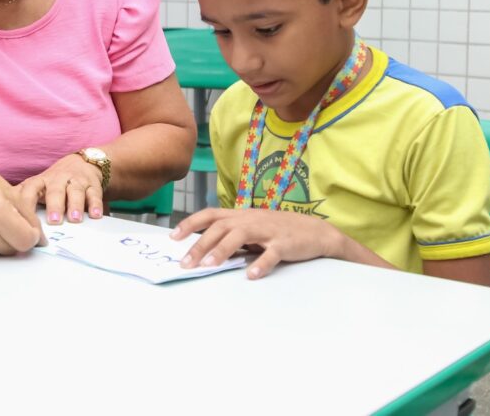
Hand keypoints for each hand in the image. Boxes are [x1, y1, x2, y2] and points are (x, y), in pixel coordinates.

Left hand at [17, 154, 104, 223]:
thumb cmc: (55, 182)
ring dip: (75, 205)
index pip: (30, 190)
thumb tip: (1, 218)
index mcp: (41, 182)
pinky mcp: (92, 185)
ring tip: (75, 219)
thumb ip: (23, 199)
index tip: (25, 221)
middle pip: (55, 190)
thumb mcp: (38, 186)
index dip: (27, 204)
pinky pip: (94, 194)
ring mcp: (76, 181)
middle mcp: (58, 179)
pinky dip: (96, 204)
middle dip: (54, 205)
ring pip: (76, 191)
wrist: (83, 163)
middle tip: (54, 221)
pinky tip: (96, 214)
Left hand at [170, 208, 341, 279]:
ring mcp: (268, 231)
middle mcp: (252, 220)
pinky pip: (272, 253)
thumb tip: (205, 249)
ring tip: (209, 266)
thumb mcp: (253, 229)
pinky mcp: (285, 244)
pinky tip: (251, 275)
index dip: (191, 224)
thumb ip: (232, 236)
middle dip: (200, 245)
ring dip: (223, 250)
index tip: (173, 237)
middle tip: (186, 263)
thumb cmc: (280, 231)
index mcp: (242, 216)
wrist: (316, 232)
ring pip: (241, 236)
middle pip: (220, 227)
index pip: (211, 215)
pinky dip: (261, 263)